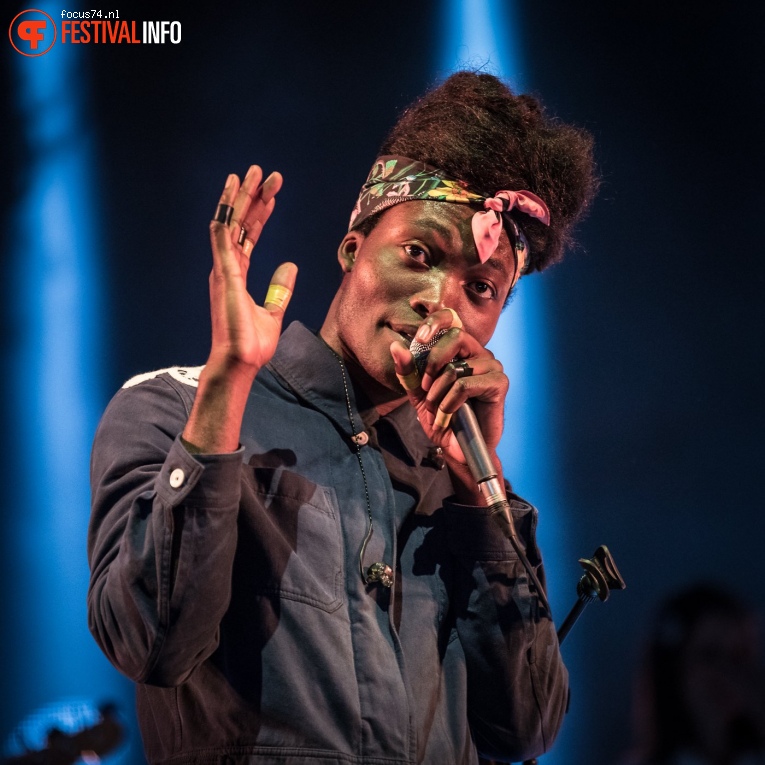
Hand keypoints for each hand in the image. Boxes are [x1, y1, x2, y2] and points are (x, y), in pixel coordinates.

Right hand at [183, 166, 296, 453]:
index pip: (249, 235)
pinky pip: (222, 238)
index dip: (261, 212)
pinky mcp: (223, 275)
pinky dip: (226, 214)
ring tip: (251, 172)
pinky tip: (233, 194)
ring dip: (241, 198)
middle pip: (240, 224)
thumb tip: (291, 266)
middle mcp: (227, 268)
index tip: (273, 193)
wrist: (240, 364)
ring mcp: (223, 270)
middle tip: (264, 172)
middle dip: (252, 197)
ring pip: (230, 223)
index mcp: (237, 275)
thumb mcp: (273, 312)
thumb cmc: (252, 345)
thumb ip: (280, 289)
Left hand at [389, 309, 508, 491]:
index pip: (452, 320)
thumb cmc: (442, 418)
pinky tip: (449, 414)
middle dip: (433, 363)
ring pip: (457, 367)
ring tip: (438, 409)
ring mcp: (492, 366)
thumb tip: (396, 346)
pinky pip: (465, 384)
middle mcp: (479, 353)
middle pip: (455, 337)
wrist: (459, 448)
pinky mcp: (499, 383)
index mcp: (461, 350)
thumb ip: (408, 371)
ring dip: (439, 392)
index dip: (436, 322)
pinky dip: (450, 401)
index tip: (420, 338)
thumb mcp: (418, 393)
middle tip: (425, 387)